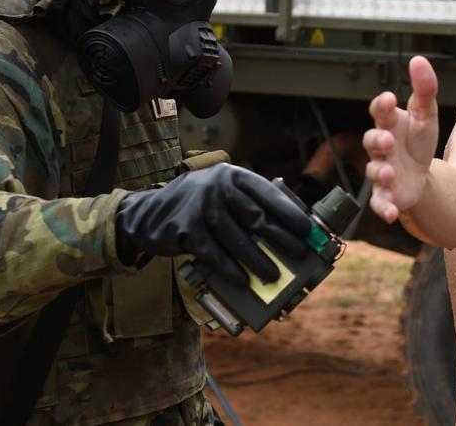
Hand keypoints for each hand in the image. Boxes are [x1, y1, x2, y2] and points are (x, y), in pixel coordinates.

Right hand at [115, 163, 311, 283]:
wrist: (149, 213)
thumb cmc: (198, 205)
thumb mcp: (222, 192)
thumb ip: (248, 204)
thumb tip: (286, 231)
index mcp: (232, 176)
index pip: (267, 193)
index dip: (289, 212)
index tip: (306, 229)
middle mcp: (217, 187)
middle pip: (256, 217)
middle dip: (281, 238)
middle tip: (298, 253)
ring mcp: (200, 208)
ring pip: (237, 239)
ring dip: (258, 260)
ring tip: (273, 274)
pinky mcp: (185, 230)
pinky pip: (214, 254)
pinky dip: (230, 269)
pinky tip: (243, 279)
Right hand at [363, 56, 438, 222]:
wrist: (421, 177)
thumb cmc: (418, 142)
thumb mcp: (427, 114)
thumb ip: (424, 88)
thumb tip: (419, 60)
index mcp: (389, 124)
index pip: (380, 110)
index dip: (382, 105)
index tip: (391, 99)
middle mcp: (381, 148)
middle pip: (371, 140)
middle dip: (377, 140)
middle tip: (388, 139)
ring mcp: (382, 171)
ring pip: (374, 170)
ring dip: (380, 172)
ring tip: (390, 173)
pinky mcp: (386, 195)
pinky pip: (379, 202)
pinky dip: (382, 207)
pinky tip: (390, 212)